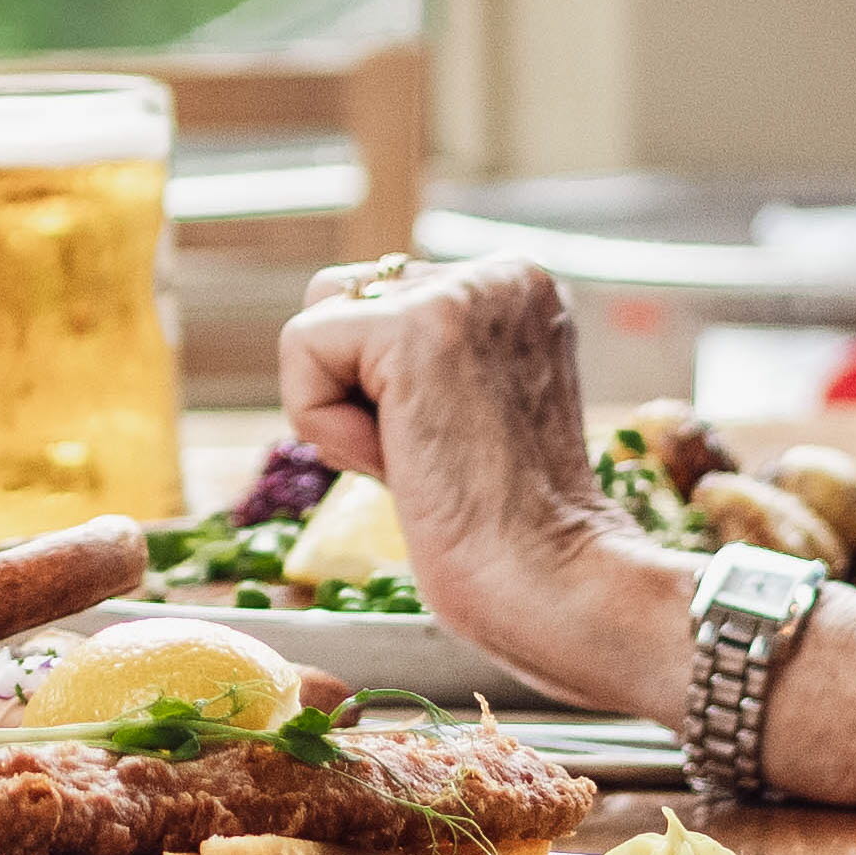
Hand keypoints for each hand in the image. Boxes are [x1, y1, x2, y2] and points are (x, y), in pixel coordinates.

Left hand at [272, 254, 665, 711]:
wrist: (554, 583)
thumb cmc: (509, 528)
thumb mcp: (475, 406)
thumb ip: (428, 355)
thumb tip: (332, 332)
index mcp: (522, 286)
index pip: (382, 299)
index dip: (386, 393)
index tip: (459, 447)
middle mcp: (503, 271)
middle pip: (339, 298)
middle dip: (355, 395)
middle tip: (434, 458)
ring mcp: (466, 291)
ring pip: (316, 324)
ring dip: (340, 412)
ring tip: (420, 458)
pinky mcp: (417, 326)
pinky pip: (301, 350)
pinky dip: (326, 427)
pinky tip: (402, 464)